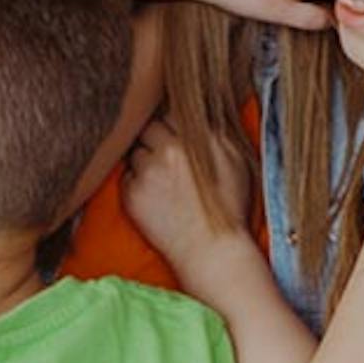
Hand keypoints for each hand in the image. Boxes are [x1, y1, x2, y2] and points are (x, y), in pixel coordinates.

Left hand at [123, 116, 253, 270]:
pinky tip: (154, 196)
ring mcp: (147, 172)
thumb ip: (216, 130)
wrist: (212, 250)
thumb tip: (201, 111)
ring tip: (162, 179)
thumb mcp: (236, 159)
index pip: (171, 113)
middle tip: (167, 155)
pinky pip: (127, 176)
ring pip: (135, 150)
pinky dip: (136, 181)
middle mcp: (168, 150)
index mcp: (195, 138)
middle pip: (148, 127)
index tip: (177, 136)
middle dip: (155, 138)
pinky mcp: (131, 194)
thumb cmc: (230, 206)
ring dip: (144, 159)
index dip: (174, 125)